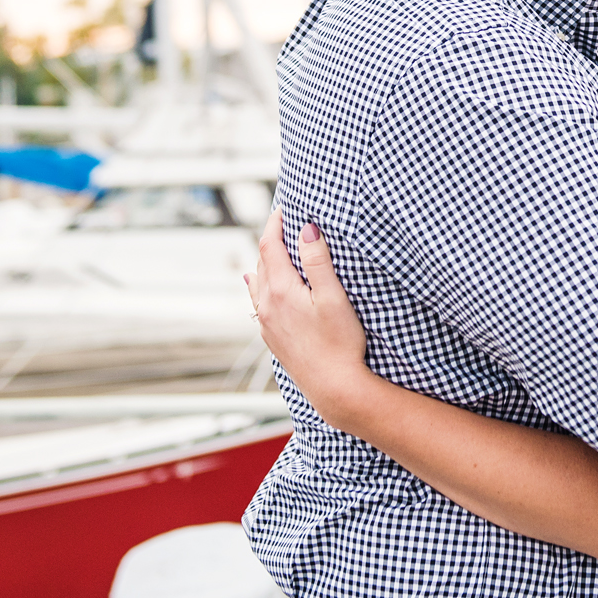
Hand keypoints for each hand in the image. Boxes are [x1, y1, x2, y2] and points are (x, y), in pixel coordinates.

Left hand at [245, 213, 372, 428]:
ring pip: (258, 284)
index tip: (282, 209)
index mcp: (280, 291)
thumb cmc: (340, 343)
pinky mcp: (273, 339)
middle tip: (283, 223)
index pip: (269, 247)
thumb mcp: (333, 297)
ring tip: (270, 249)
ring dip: (264, 263)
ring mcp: (267, 325)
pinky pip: (259, 303)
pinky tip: (257, 287)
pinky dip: (260, 286)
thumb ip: (318, 262)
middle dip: (270, 240)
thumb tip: (306, 230)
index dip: (275, 225)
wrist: (334, 389)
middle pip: (262, 263)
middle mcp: (267, 307)